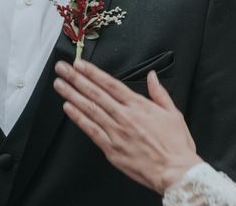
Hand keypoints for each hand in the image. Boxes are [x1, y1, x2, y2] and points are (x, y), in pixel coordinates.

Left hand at [54, 59, 201, 194]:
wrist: (173, 170)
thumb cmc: (175, 144)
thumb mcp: (173, 112)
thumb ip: (159, 92)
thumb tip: (152, 76)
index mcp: (140, 106)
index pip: (111, 84)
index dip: (94, 73)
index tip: (81, 65)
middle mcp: (124, 117)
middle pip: (96, 94)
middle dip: (77, 79)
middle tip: (63, 69)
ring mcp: (115, 133)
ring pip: (89, 110)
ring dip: (72, 95)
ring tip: (60, 85)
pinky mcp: (111, 149)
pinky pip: (90, 130)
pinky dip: (78, 118)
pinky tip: (68, 109)